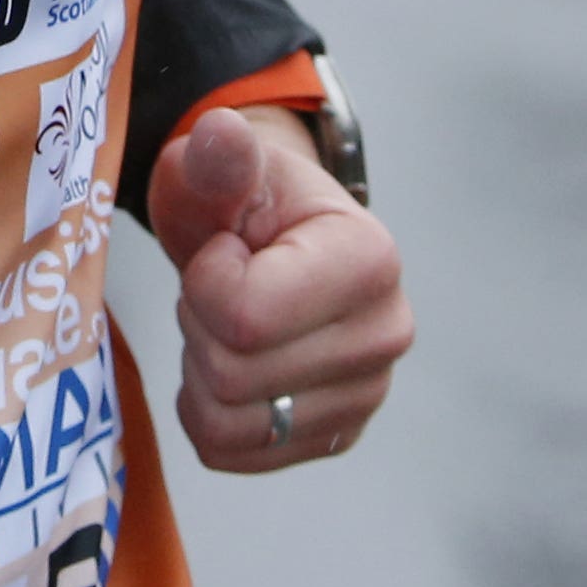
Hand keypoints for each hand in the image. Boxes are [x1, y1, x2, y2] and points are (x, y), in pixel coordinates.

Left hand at [150, 105, 410, 474]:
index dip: (206, 281)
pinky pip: (230, 452)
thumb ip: (219, 157)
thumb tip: (221, 134)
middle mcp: (386, 335)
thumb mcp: (221, 168)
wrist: (267, 242)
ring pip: (228, 421)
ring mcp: (367, 394)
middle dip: (200, 324)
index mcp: (371, 260)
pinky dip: (207, 412)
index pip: (245, 316)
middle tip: (223, 286)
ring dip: (201, 369)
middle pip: (234, 374)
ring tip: (229, 320)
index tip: (228, 250)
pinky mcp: (334, 436)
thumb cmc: (241, 202)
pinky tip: (231, 361)